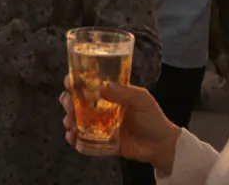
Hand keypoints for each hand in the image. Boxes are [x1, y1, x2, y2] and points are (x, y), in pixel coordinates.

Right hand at [60, 78, 180, 172]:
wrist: (161, 145)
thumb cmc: (153, 118)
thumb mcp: (142, 99)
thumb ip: (124, 92)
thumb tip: (103, 86)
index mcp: (110, 95)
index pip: (89, 85)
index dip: (76, 82)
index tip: (69, 82)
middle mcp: (102, 109)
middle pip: (77, 102)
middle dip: (67, 102)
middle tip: (68, 105)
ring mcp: (100, 126)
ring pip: (77, 120)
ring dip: (69, 120)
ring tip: (70, 124)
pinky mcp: (101, 142)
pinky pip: (84, 140)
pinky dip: (75, 139)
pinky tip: (73, 138)